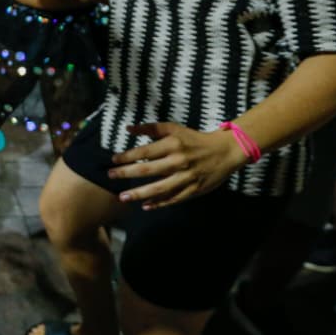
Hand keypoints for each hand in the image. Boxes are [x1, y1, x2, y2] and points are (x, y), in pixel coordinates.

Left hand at [109, 122, 245, 208]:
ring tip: (123, 197)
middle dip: (126, 174)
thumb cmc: (194, 139)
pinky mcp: (194, 190)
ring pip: (159, 188)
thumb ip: (151, 128)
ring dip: (139, 194)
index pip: (145, 152)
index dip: (127, 157)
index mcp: (173, 145)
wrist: (224, 151)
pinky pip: (174, 199)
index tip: (113, 160)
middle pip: (148, 170)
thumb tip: (128, 128)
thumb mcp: (174, 129)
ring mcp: (187, 177)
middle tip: (110, 176)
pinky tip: (145, 205)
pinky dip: (159, 203)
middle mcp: (179, 161)